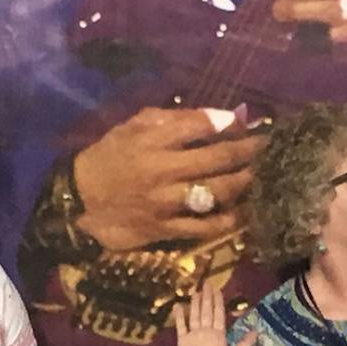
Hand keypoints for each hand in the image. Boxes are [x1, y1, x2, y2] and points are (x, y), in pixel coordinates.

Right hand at [72, 108, 263, 252]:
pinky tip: (243, 213)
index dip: (230, 123)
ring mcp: (166, 201)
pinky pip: (204, 226)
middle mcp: (163, 169)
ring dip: (244, 183)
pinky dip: (227, 221)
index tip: (247, 124)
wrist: (78, 201)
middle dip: (248, 151)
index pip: (201, 125)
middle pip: (217, 159)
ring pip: (216, 192)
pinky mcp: (165, 229)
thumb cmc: (108, 158)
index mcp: (153, 139)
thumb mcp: (131, 127)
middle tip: (268, 147)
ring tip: (261, 176)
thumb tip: (216, 117)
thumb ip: (171, 120)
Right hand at [172, 278, 257, 345]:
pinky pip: (181, 326)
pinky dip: (179, 317)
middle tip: (207, 283)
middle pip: (206, 311)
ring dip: (195, 304)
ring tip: (195, 291)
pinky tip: (178, 306)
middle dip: (207, 298)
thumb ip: (245, 343)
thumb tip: (258, 331)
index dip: (218, 302)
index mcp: (218, 335)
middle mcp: (206, 332)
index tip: (218, 290)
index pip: (218, 314)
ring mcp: (194, 336)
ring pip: (195, 315)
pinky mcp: (183, 341)